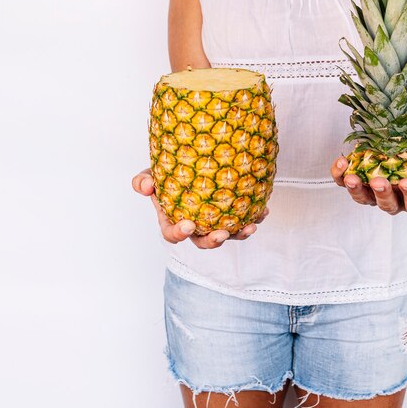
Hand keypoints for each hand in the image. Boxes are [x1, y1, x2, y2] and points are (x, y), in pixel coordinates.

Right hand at [132, 169, 266, 248]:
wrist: (190, 166)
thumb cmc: (167, 174)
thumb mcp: (151, 174)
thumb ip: (143, 180)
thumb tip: (145, 186)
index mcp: (173, 220)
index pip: (173, 234)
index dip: (180, 233)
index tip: (188, 225)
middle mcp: (195, 226)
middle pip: (203, 242)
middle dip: (213, 241)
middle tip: (222, 234)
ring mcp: (214, 223)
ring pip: (227, 235)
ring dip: (239, 234)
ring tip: (250, 226)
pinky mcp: (231, 216)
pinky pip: (243, 221)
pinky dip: (254, 217)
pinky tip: (263, 211)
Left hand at [330, 154, 406, 214]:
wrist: (402, 147)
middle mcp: (390, 199)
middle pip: (385, 204)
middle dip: (382, 193)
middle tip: (379, 181)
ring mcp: (370, 193)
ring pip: (361, 197)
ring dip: (355, 189)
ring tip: (352, 177)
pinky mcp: (353, 181)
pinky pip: (342, 182)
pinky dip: (339, 174)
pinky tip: (341, 162)